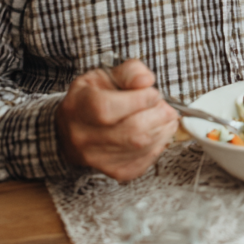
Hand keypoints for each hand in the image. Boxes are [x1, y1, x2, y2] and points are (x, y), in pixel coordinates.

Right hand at [55, 59, 178, 179]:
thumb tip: (146, 81)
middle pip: (130, 131)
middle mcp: (82, 136)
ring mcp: (96, 158)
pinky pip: (143, 161)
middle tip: (166, 107)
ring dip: (163, 130)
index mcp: (78, 106)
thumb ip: (130, 72)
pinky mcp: (113, 171)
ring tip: (167, 118)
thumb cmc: (96, 96)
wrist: (76, 127)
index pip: (108, 108)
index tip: (154, 94)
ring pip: (140, 147)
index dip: (139, 100)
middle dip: (158, 115)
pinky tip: (158, 133)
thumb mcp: (107, 75)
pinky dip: (158, 146)